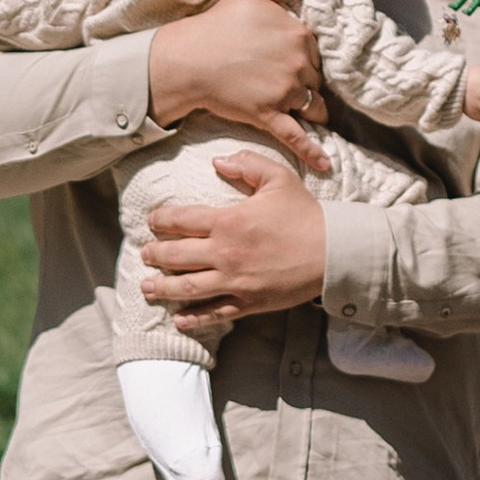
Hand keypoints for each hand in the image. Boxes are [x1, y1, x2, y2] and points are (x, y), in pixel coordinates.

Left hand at [140, 156, 329, 324]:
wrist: (334, 252)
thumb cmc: (306, 214)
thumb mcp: (278, 178)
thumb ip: (246, 165)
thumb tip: (218, 160)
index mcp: (229, 221)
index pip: (181, 220)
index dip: (161, 220)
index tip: (152, 221)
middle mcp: (225, 253)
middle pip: (176, 256)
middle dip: (155, 254)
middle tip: (145, 254)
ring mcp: (235, 281)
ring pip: (187, 288)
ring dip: (162, 288)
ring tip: (147, 286)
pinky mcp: (248, 302)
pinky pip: (214, 313)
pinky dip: (193, 318)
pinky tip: (178, 318)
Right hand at [147, 0, 331, 173]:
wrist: (187, 59)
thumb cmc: (217, 24)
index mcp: (299, 34)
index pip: (317, 50)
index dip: (304, 56)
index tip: (289, 58)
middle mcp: (298, 63)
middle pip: (316, 79)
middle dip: (306, 82)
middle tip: (287, 82)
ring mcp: (285, 92)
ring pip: (312, 105)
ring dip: (311, 110)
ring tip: (308, 113)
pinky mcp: (270, 116)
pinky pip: (296, 136)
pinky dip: (313, 152)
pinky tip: (326, 166)